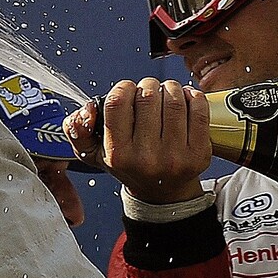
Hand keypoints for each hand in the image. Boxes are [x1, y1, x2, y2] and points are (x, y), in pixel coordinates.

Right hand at [73, 78, 210, 204]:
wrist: (162, 191)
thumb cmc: (129, 164)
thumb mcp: (93, 152)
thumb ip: (77, 129)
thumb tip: (87, 109)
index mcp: (117, 154)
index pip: (117, 102)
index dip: (123, 87)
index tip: (127, 90)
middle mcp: (145, 157)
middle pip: (147, 96)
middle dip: (148, 86)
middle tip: (148, 92)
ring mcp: (175, 156)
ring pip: (173, 99)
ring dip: (170, 88)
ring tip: (166, 94)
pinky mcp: (199, 153)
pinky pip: (198, 109)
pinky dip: (192, 96)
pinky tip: (185, 100)